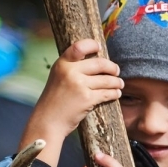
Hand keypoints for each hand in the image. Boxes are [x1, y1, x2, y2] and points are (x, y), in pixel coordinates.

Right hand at [17, 40, 122, 166]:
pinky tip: (116, 94)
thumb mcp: (58, 78)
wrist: (48, 121)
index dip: (92, 45)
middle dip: (112, 67)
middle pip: (100, 63)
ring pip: (107, 79)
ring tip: (119, 84)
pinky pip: (107, 93)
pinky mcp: (87, 99)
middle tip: (116, 71)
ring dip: (117, 82)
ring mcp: (79, 85)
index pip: (79, 47)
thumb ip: (71, 68)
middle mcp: (70, 72)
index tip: (99, 48)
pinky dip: (115, 93)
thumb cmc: (54, 101)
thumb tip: (95, 61)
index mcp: (62, 64)